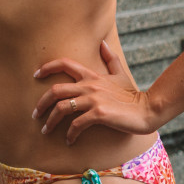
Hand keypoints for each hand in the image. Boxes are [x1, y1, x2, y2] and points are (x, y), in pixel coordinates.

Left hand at [32, 40, 157, 144]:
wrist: (148, 110)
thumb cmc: (132, 95)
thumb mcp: (120, 74)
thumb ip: (110, 58)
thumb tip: (103, 43)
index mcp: (91, 75)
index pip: (64, 64)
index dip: (47, 67)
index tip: (35, 75)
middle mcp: (89, 85)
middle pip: (55, 90)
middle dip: (41, 103)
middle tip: (35, 114)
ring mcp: (93, 99)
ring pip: (62, 108)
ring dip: (50, 120)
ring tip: (46, 130)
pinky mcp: (99, 113)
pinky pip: (77, 124)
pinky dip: (70, 133)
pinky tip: (69, 141)